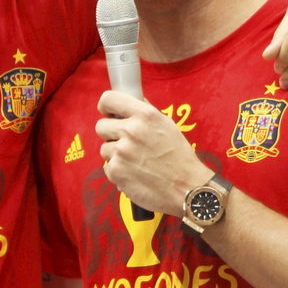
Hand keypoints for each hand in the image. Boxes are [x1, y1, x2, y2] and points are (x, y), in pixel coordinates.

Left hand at [96, 91, 208, 213]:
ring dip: (115, 154)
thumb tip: (132, 101)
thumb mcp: (167, 126)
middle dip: (111, 133)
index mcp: (145, 115)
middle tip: (125, 142)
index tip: (108, 112)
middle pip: (101, 126)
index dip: (106, 106)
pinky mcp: (115, 171)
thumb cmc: (179, 157)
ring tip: (136, 161)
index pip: (109, 99)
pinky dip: (118, 170)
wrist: (186, 187)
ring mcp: (121, 152)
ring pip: (104, 148)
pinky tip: (134, 172)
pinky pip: (108, 166)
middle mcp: (131, 131)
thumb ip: (146, 113)